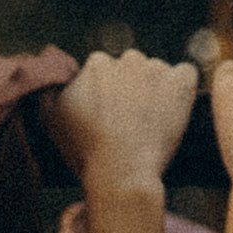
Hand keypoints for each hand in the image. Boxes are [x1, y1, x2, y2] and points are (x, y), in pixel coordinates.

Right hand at [44, 49, 199, 196]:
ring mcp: (156, 69)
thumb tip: (49, 76)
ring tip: (153, 124)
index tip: (111, 118)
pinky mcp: (180, 83)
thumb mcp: (52, 120)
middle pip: (133, 70)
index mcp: (96, 63)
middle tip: (132, 123)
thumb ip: (47, 91)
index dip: (109, 96)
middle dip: (133, 90)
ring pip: (158, 73)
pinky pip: (186, 75)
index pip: (106, 73)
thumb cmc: (86, 152)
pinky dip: (182, 90)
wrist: (121, 172)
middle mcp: (126, 59)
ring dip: (157, 91)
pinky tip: (175, 111)